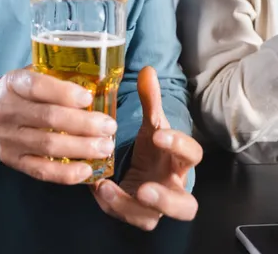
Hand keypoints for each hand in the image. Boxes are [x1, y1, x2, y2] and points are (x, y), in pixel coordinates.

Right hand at [0, 68, 116, 184]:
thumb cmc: (17, 93)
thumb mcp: (27, 75)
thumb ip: (53, 76)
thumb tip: (93, 80)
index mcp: (14, 84)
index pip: (37, 86)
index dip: (64, 92)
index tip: (88, 97)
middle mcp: (9, 110)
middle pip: (48, 117)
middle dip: (83, 123)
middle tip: (109, 126)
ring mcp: (10, 138)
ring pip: (48, 145)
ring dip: (81, 147)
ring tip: (105, 147)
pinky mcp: (13, 161)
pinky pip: (40, 170)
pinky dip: (65, 173)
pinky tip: (86, 170)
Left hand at [92, 66, 202, 230]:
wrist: (145, 171)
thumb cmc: (153, 148)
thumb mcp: (151, 124)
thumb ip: (150, 100)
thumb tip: (147, 70)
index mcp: (180, 161)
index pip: (192, 155)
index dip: (179, 145)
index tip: (158, 135)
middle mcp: (172, 187)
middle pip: (185, 206)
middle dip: (166, 200)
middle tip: (145, 189)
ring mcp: (155, 206)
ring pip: (152, 218)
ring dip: (128, 205)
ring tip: (107, 188)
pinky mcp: (136, 214)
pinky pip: (126, 217)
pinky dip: (111, 204)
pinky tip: (97, 188)